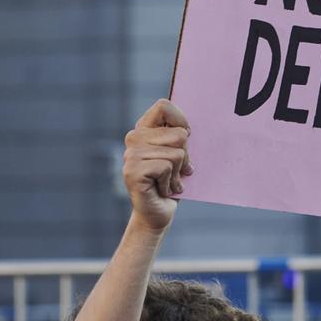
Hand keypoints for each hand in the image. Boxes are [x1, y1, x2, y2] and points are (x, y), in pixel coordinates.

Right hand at [123, 99, 191, 234]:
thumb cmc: (172, 181)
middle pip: (179, 134)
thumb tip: (189, 127)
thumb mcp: (180, 154)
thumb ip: (181, 136)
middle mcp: (134, 138)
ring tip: (168, 182)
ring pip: (177, 153)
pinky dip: (171, 182)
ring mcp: (131, 155)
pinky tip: (162, 190)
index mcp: (144, 129)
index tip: (185, 138)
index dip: (181, 120)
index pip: (163, 106)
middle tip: (175, 171)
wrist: (157, 214)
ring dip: (178, 173)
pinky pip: (166, 167)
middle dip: (185, 157)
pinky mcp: (132, 172)